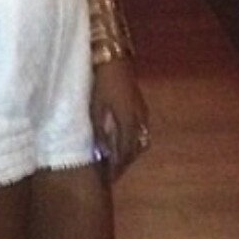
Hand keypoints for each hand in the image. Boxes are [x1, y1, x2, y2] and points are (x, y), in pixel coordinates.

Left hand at [91, 60, 149, 181]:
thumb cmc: (101, 82)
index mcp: (128, 122)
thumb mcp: (96, 108)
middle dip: (124, 163)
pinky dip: (132, 141)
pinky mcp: (141, 105)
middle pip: (136, 149)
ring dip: (130, 153)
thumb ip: (101, 131)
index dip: (117, 168)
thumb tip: (103, 152)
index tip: (108, 180)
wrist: (114, 57)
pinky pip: (141, 130)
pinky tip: (122, 141)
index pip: (125, 153)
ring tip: (117, 160)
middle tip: (112, 173)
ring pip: (141, 140)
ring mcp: (143, 112)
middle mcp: (140, 120)